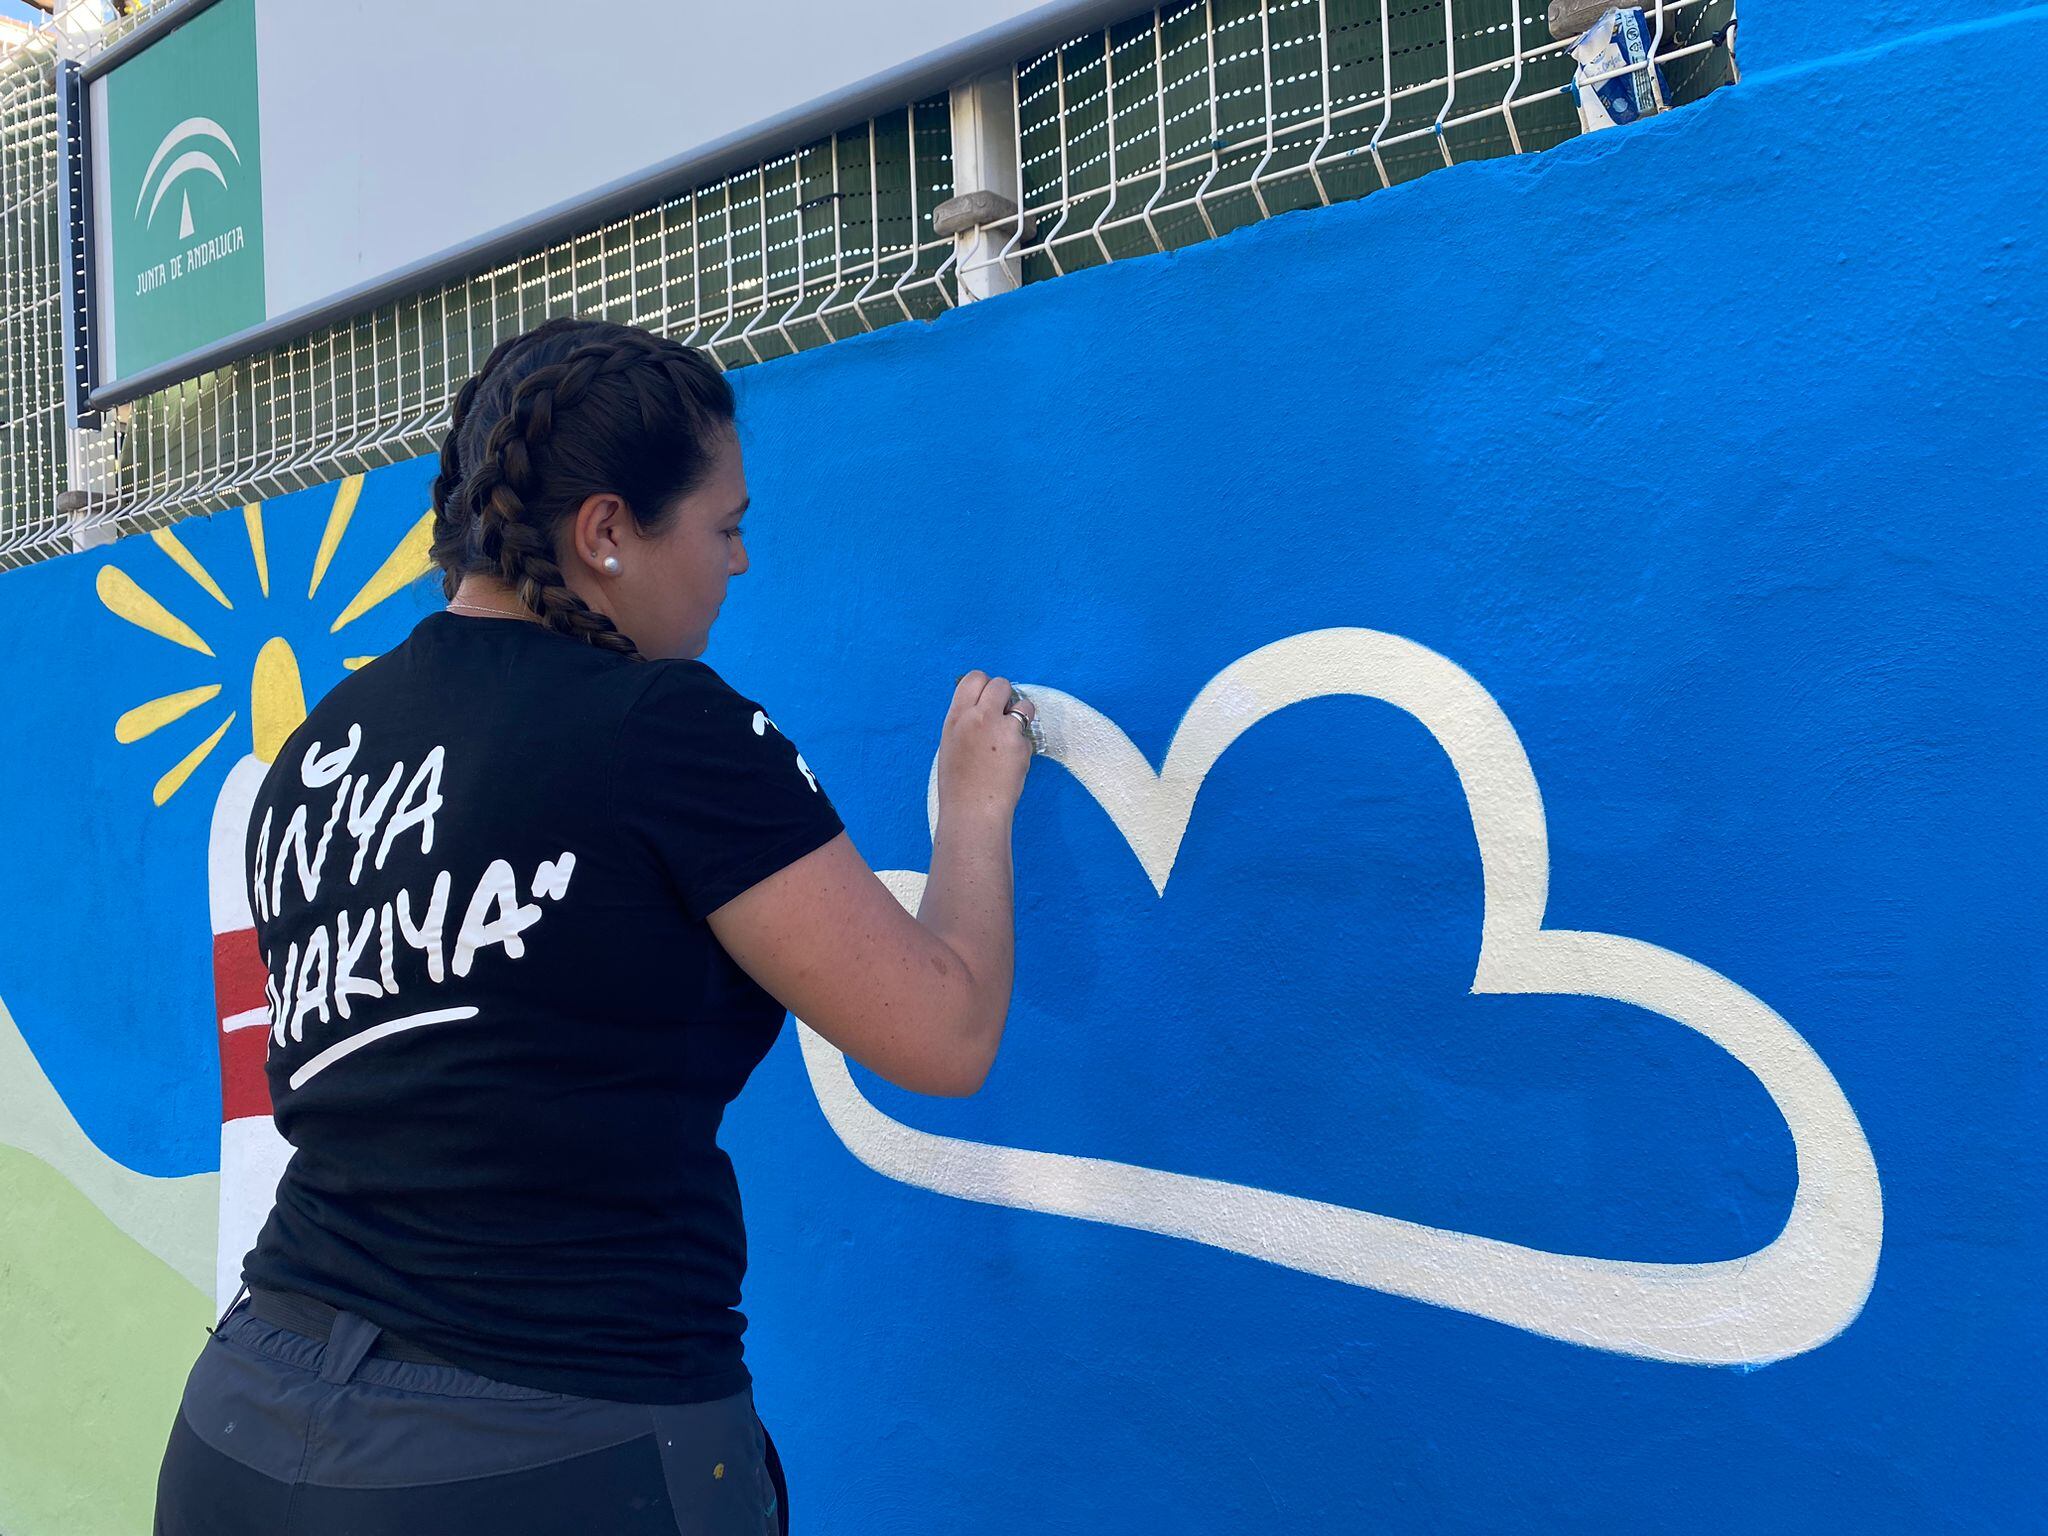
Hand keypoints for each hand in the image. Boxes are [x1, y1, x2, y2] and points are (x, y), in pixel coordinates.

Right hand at [936, 671, 1035, 829]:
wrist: (972, 811)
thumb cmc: (959, 784)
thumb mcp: (951, 743)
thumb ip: (966, 721)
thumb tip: (985, 704)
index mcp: (957, 717)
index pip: (974, 678)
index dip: (984, 685)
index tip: (988, 698)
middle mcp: (979, 717)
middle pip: (1000, 684)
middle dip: (1006, 695)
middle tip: (1004, 714)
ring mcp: (1002, 729)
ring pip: (1024, 705)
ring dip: (1022, 716)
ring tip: (1010, 738)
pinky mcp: (1021, 744)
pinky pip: (1027, 735)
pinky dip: (1022, 746)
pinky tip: (1010, 764)